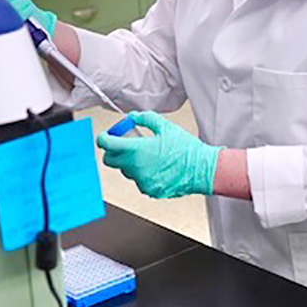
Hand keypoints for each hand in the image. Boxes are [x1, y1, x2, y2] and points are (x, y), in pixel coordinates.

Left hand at [96, 111, 219, 198]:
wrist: (203, 169)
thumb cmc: (187, 150)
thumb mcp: (166, 127)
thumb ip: (146, 119)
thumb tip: (133, 117)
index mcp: (138, 150)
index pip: (108, 145)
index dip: (103, 139)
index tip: (105, 137)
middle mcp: (136, 167)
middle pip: (110, 160)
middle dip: (114, 152)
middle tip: (125, 145)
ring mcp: (142, 180)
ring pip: (126, 171)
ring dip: (131, 163)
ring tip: (149, 156)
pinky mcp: (149, 190)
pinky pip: (139, 181)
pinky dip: (143, 174)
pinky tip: (158, 167)